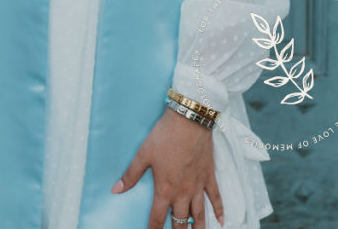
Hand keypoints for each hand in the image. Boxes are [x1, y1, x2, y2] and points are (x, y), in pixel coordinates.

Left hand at [110, 107, 223, 228]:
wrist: (189, 120)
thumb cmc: (165, 135)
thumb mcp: (144, 153)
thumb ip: (131, 174)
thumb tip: (116, 190)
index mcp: (165, 189)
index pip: (157, 218)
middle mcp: (182, 192)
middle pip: (180, 221)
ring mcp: (197, 185)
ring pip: (199, 214)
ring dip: (197, 228)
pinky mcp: (209, 176)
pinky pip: (216, 197)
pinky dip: (219, 210)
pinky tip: (222, 221)